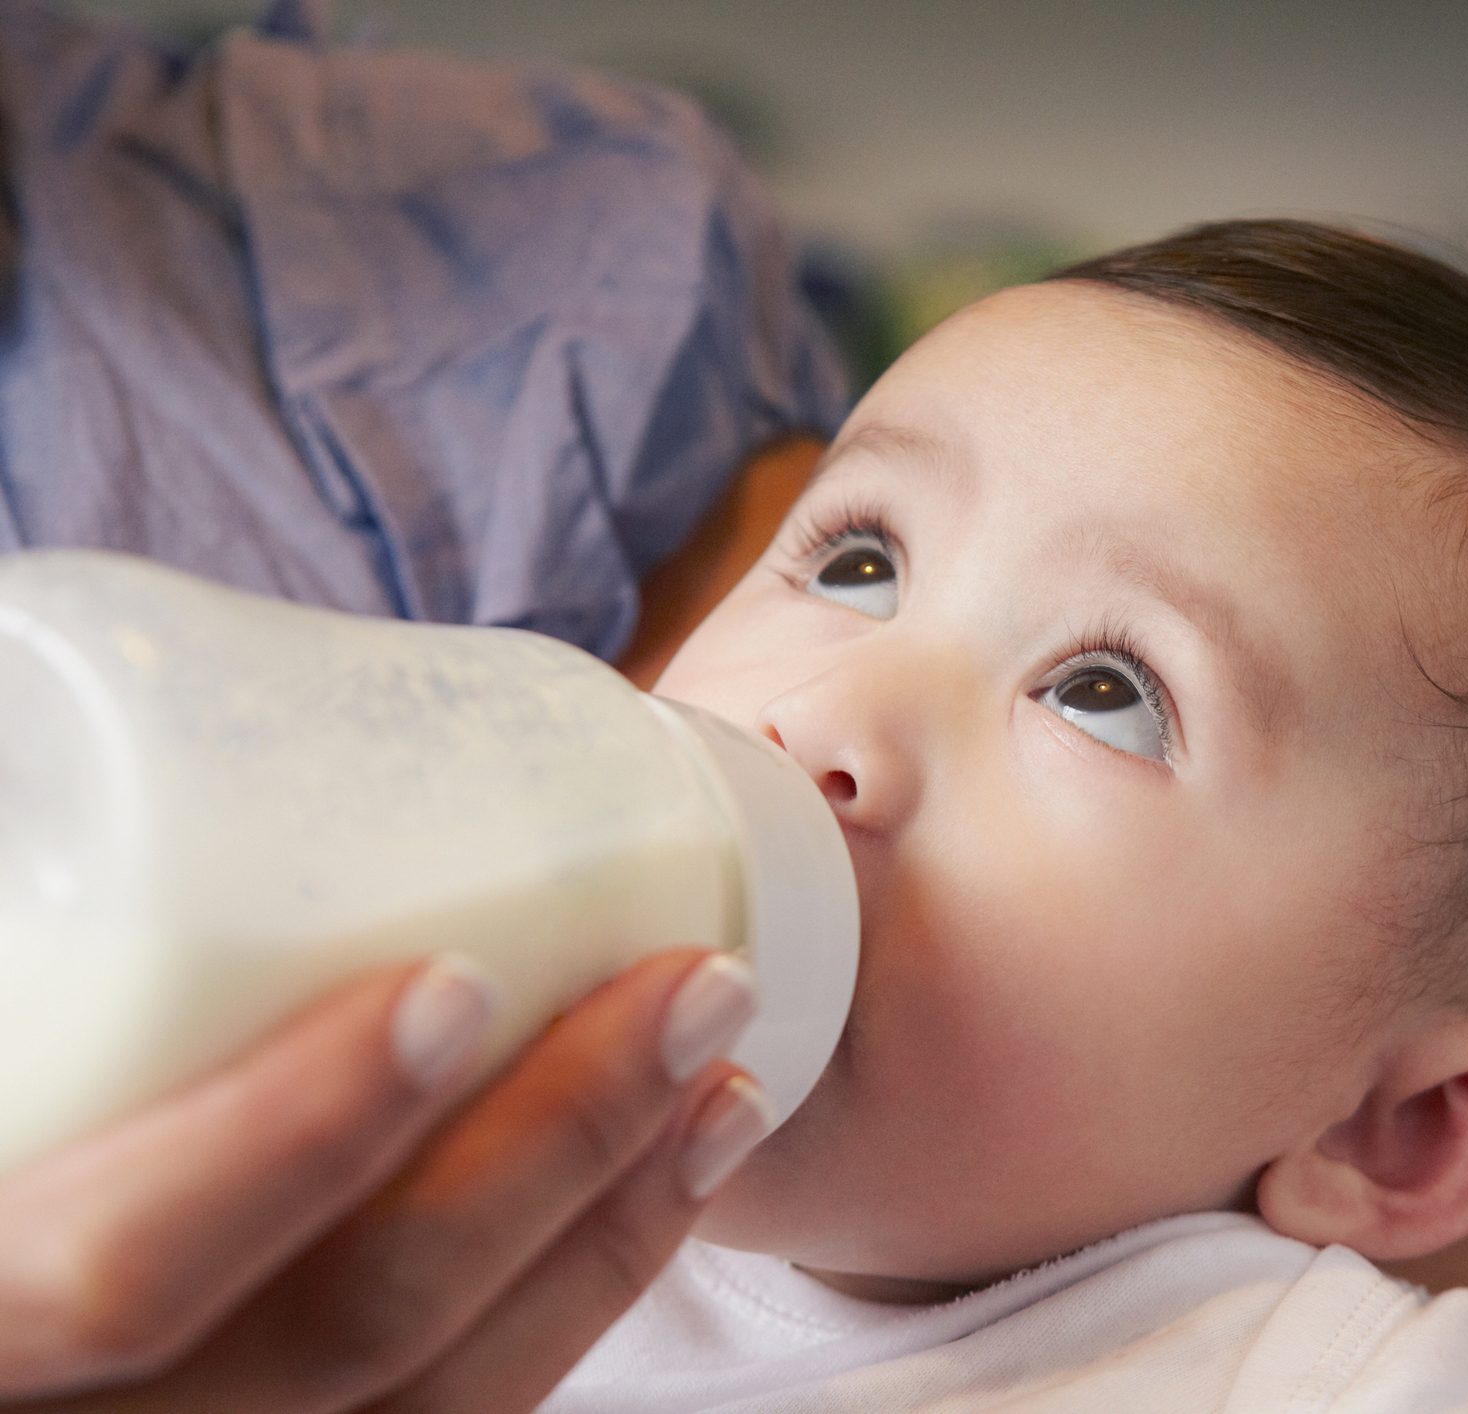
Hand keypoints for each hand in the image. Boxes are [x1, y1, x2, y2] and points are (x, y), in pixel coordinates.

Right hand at [0, 948, 768, 1411]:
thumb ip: (1, 893)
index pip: (110, 1274)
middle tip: (690, 988)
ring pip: (426, 1412)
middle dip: (546, 1163)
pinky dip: (570, 1310)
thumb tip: (28, 662)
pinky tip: (657, 1195)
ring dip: (606, 1238)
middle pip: (337, 1344)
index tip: (458, 982)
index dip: (293, 1138)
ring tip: (725, 1080)